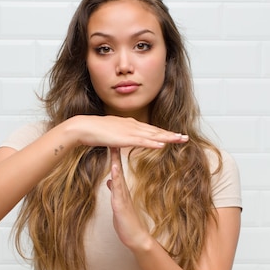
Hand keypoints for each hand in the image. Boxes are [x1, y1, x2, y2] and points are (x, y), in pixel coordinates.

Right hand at [70, 115, 188, 148]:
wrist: (84, 127)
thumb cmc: (94, 131)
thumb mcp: (111, 134)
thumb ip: (119, 137)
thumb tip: (122, 140)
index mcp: (130, 124)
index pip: (150, 130)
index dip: (163, 133)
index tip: (174, 136)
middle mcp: (132, 125)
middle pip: (155, 131)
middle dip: (171, 135)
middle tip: (185, 137)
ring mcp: (129, 131)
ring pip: (153, 134)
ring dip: (167, 137)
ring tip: (180, 140)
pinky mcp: (125, 137)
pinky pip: (142, 141)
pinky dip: (153, 142)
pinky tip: (162, 145)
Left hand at [106, 147, 153, 250]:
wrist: (136, 237)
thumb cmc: (126, 221)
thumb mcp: (118, 203)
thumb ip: (114, 190)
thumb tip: (109, 180)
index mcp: (121, 188)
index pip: (117, 167)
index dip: (113, 154)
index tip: (110, 140)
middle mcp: (123, 189)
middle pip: (119, 167)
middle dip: (115, 152)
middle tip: (112, 136)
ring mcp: (123, 197)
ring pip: (119, 176)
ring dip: (116, 162)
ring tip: (113, 147)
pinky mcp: (121, 205)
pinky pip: (118, 190)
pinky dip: (116, 179)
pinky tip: (114, 171)